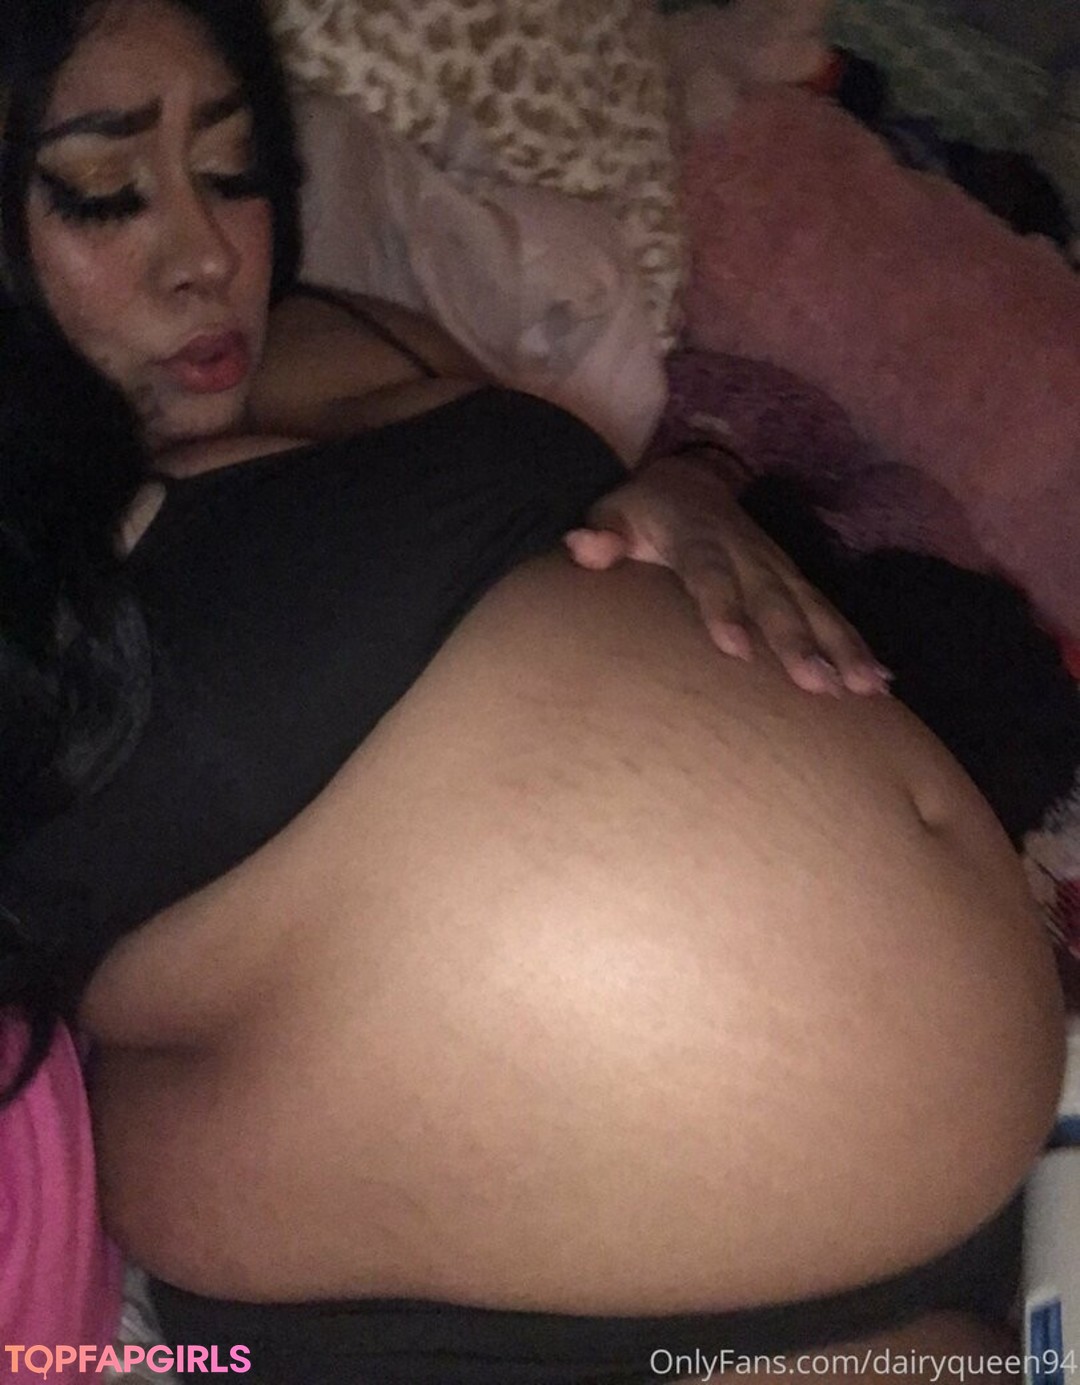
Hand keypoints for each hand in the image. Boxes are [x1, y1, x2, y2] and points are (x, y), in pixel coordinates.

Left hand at [563, 451, 890, 696]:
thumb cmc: (643, 514)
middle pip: (773, 598)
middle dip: (797, 641)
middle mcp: (746, 552)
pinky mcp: (795, 579)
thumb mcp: (616, 515)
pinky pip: (829, 612)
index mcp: (698, 537)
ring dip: (839, 648)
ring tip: (863, 689)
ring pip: (812, 607)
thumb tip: (580, 545)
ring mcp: (776, 566)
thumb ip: (603, 535)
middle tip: (816, 684)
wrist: (690, 481)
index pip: (710, 574)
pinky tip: (880, 681)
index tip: (735, 648)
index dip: (723, 608)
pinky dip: (855, 644)